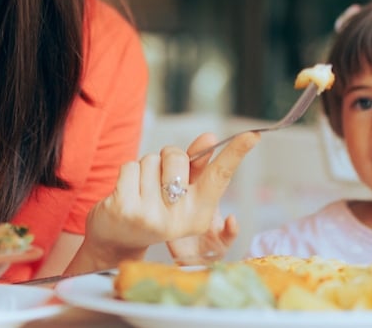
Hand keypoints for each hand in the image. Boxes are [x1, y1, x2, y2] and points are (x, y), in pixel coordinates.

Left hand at [83, 131, 259, 264]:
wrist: (118, 237)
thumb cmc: (154, 207)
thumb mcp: (180, 191)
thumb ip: (197, 166)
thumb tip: (210, 138)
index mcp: (198, 215)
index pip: (220, 177)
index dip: (237, 153)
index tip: (253, 134)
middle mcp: (178, 219)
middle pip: (178, 157)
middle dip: (166, 159)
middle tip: (158, 181)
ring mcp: (151, 216)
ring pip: (151, 160)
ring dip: (144, 169)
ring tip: (141, 192)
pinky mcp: (126, 208)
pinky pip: (130, 166)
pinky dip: (127, 173)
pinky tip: (126, 194)